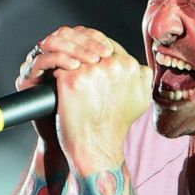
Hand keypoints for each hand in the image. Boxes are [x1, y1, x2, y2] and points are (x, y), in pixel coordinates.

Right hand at [17, 26, 115, 145]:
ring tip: (91, 61)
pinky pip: (41, 60)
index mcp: (73, 56)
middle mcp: (55, 57)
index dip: (96, 38)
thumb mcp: (116, 96)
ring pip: (54, 42)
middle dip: (87, 41)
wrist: (74, 143)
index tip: (110, 50)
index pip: (82, 34)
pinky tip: (73, 67)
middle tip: (104, 54)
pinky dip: (57, 60)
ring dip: (74, 48)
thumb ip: (125, 79)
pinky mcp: (28, 78)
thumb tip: (142, 67)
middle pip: (68, 33)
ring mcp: (40, 66)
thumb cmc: (97, 119)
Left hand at [53, 37, 152, 174]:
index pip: (108, 46)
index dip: (95, 52)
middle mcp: (112, 65)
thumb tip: (137, 66)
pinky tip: (53, 80)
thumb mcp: (141, 99)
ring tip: (62, 70)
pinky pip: (59, 66)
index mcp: (130, 66)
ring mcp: (90, 72)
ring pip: (74, 54)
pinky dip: (55, 72)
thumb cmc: (115, 127)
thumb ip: (141, 77)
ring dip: (67, 59)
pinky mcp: (70, 80)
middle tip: (72, 62)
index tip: (88, 62)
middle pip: (90, 47)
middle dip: (80, 53)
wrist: (96, 148)